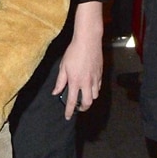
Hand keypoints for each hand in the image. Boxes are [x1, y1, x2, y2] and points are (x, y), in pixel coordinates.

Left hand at [51, 2, 103, 118]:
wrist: (88, 41)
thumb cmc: (74, 52)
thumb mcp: (63, 67)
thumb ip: (60, 82)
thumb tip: (55, 92)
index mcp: (75, 81)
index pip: (72, 101)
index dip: (69, 111)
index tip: (68, 116)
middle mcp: (87, 82)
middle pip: (88, 103)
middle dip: (83, 108)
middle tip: (78, 108)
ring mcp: (95, 78)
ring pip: (95, 95)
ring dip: (90, 99)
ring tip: (84, 96)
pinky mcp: (100, 73)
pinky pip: (99, 87)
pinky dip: (95, 90)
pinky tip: (90, 87)